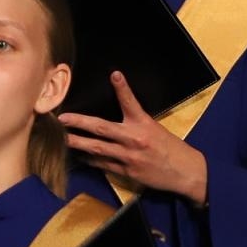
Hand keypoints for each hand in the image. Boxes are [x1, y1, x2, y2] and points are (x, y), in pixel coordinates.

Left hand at [60, 72, 208, 204]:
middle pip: (102, 128)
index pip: (131, 102)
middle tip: (62, 119)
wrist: (184, 171)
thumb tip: (116, 121)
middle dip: (80, 123)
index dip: (122, 88)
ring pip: (97, 148)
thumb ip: (137, 124)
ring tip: (62, 139)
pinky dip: (90, 159)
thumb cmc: (172, 148)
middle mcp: (135, 138)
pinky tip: (79, 156)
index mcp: (145, 124)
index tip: (114, 75)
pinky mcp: (126, 171)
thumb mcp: (157, 130)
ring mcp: (129, 156)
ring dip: (77, 143)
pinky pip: (103, 164)